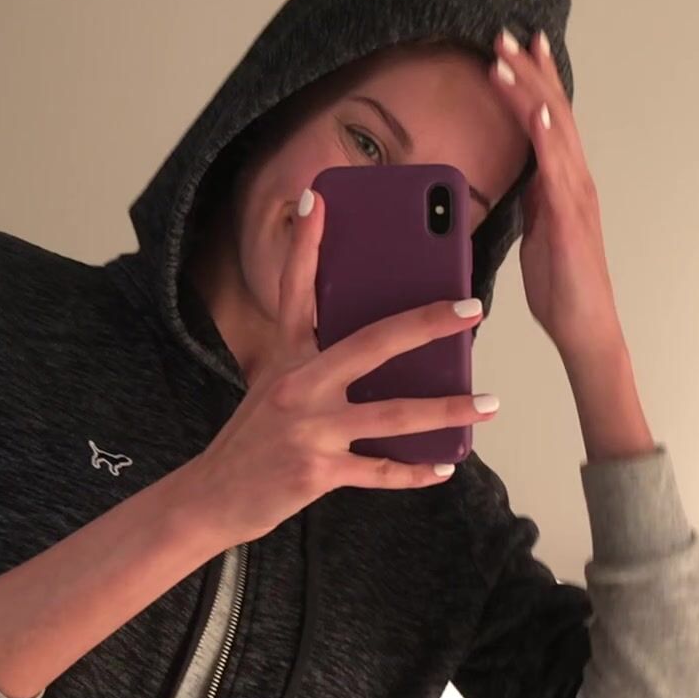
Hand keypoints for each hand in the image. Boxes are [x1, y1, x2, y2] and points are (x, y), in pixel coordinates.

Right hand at [194, 189, 499, 543]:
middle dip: (427, 323)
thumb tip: (374, 349)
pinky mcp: (317, 472)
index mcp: (286, 359)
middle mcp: (297, 387)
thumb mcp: (271, 388)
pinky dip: (415, 472)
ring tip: (488, 402)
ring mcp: (309, 430)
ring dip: (446, 409)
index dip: (306, 245)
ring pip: (392, 415)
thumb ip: (312, 363)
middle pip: (372, 344)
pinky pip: (379, 470)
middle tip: (472, 309)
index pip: (295, 291)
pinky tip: (443, 466)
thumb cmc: (250, 442)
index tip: (318, 200)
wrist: (211, 497)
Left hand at [490, 27, 624, 362]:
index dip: (534, 80)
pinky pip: (557, 167)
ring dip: (530, 89)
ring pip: (552, 128)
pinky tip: (536, 108)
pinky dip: (547, 134)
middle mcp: (575, 178)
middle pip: (552, 109)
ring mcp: (576, 193)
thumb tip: (517, 178)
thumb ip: (531, 200)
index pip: (548, 119)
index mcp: (564, 181)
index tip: (516, 47)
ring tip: (506, 56)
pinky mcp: (570, 214)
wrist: (585, 326)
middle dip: (530, 69)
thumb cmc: (562, 286)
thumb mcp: (537, 231)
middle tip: (505, 32)